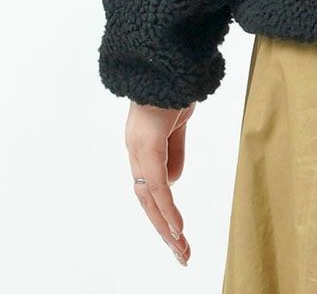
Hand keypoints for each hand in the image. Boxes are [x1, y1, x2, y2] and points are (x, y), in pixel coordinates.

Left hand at [125, 100, 195, 265]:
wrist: (168, 60)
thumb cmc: (174, 85)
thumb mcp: (179, 121)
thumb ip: (175, 150)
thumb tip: (173, 182)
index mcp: (143, 146)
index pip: (150, 188)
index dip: (162, 212)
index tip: (177, 234)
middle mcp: (135, 151)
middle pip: (146, 200)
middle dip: (163, 229)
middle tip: (181, 254)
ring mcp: (139, 149)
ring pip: (149, 198)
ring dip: (166, 227)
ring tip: (181, 249)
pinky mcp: (148, 145)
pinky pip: (157, 185)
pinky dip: (166, 208)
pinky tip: (176, 227)